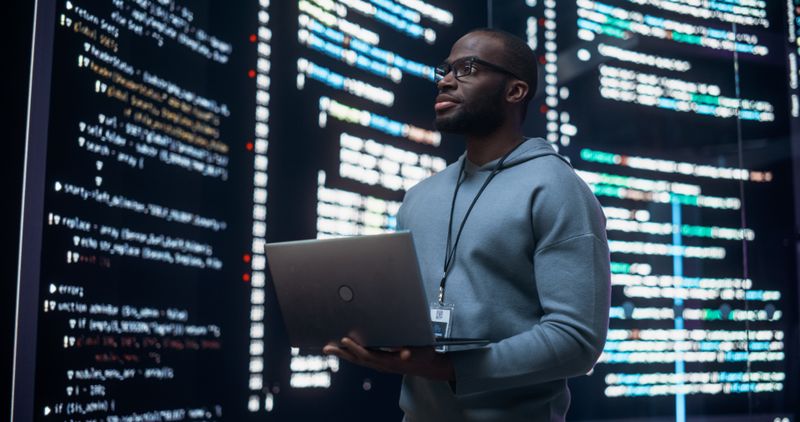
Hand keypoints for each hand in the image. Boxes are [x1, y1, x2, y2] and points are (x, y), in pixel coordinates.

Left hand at [322, 337, 454, 380]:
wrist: (427, 365)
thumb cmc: (423, 355)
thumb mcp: (421, 351)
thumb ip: (412, 352)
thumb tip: (406, 354)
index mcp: (389, 362)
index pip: (369, 355)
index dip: (356, 348)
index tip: (345, 340)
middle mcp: (382, 365)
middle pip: (358, 360)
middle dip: (342, 353)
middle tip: (327, 347)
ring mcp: (380, 365)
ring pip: (358, 360)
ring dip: (343, 354)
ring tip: (329, 348)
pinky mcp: (379, 362)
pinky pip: (362, 359)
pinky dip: (350, 354)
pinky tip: (343, 349)